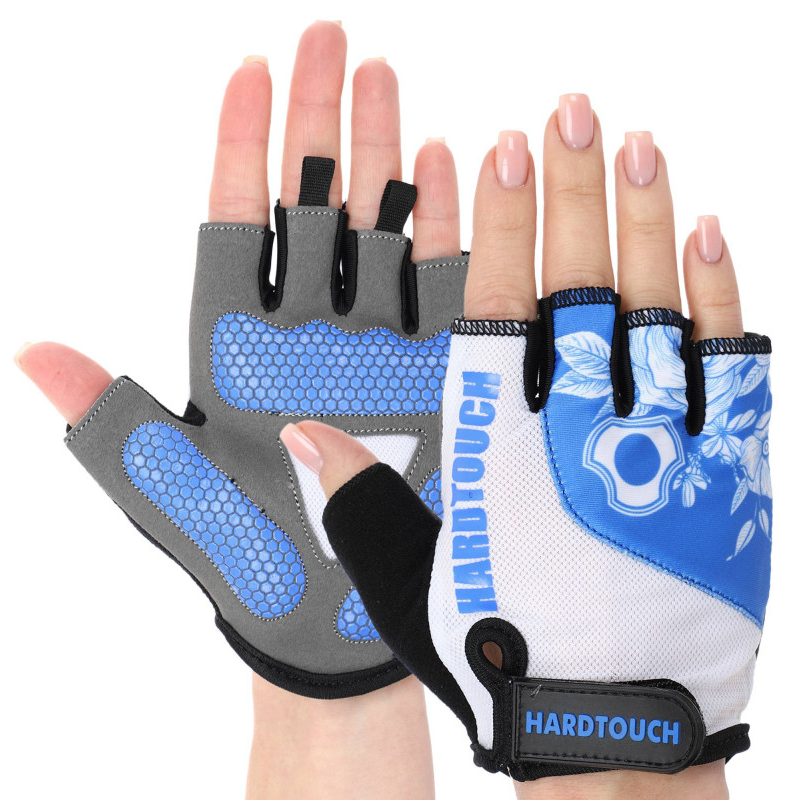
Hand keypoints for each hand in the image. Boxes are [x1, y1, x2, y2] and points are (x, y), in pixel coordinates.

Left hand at [16, 21, 463, 799]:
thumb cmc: (250, 568)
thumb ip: (114, 422)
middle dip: (320, 121)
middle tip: (330, 40)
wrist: (332, 628)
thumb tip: (31, 354)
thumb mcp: (172, 495)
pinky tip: (441, 166)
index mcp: (237, 350)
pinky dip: (442, 226)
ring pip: (378, 230)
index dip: (241, 146)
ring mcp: (374, 348)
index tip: (251, 70)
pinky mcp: (433, 376)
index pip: (238, 224)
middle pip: (313, 207)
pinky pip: (441, 287)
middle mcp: (307, 336)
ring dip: (381, 155)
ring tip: (384, 81)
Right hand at [285, 96, 768, 798]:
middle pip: (577, 289)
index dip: (499, 226)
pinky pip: (729, 371)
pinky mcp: (720, 479)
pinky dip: (717, 297)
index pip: (494, 311)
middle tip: (572, 111)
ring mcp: (657, 451)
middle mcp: (578, 437)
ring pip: (656, 313)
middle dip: (572, 194)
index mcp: (498, 453)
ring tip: (633, 140)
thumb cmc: (503, 646)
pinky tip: (703, 232)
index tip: (502, 151)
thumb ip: (358, 496)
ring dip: (642, 221)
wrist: (609, 726)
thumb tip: (304, 427)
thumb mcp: (411, 580)